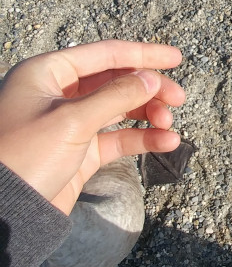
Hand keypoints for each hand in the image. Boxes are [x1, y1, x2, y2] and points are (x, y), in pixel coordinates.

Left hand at [0, 40, 184, 213]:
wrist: (2, 212)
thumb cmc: (24, 156)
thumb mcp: (71, 121)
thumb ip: (115, 96)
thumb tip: (150, 78)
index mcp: (47, 73)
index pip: (103, 54)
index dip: (142, 54)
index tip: (175, 58)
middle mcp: (58, 94)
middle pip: (114, 80)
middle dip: (148, 89)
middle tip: (178, 99)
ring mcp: (69, 124)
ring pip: (118, 109)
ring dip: (147, 114)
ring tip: (169, 125)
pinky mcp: (78, 153)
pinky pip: (116, 138)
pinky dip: (141, 138)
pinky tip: (166, 142)